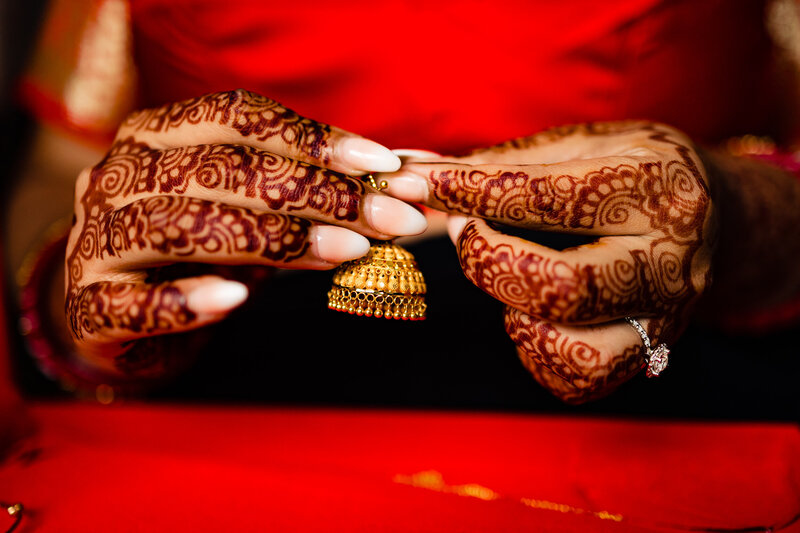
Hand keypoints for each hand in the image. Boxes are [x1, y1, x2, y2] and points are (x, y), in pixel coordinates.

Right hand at [66, 89, 426, 378]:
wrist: (122, 316)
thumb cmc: (199, 250)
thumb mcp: (249, 210)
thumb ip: (307, 193)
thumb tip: (396, 183)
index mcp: (159, 134)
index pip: (240, 119)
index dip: (315, 139)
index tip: (386, 164)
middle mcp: (120, 174)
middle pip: (225, 171)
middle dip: (320, 194)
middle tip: (392, 219)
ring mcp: (97, 239)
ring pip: (185, 227)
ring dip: (274, 240)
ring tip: (347, 252)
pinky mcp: (91, 304)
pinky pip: (137, 302)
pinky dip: (188, 300)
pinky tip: (236, 301)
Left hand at [380, 122, 713, 402]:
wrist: (717, 214)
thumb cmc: (635, 170)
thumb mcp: (583, 144)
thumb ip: (505, 161)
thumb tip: (419, 169)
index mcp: (652, 186)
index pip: (543, 196)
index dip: (468, 191)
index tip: (420, 182)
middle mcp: (668, 256)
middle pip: (560, 286)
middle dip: (489, 262)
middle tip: (467, 233)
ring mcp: (665, 313)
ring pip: (575, 347)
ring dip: (516, 314)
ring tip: (509, 279)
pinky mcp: (652, 350)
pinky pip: (579, 378)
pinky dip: (536, 350)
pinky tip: (529, 314)